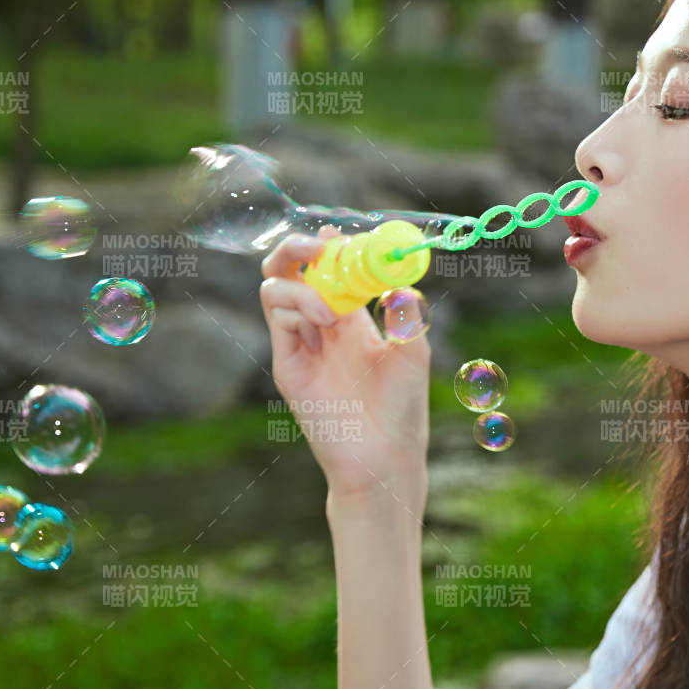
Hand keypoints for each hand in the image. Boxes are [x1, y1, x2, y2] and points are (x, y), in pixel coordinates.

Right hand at [259, 226, 430, 515]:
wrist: (383, 456)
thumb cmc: (403, 408)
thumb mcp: (413, 349)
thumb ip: (404, 309)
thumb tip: (398, 272)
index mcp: (353, 320)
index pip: (329, 269)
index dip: (330, 245)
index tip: (339, 232)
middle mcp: (322, 327)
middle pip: (290, 270)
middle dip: (296, 247)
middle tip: (318, 245)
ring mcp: (300, 345)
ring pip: (275, 288)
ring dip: (302, 285)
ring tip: (333, 314)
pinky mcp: (287, 365)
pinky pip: (276, 317)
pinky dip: (296, 306)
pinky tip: (323, 325)